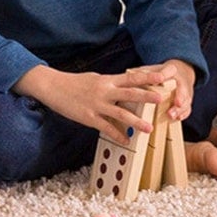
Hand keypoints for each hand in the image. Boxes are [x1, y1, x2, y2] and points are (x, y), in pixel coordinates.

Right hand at [22, 67, 164, 144]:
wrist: (53, 87)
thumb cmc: (75, 83)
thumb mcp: (95, 79)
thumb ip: (111, 84)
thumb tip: (125, 86)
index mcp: (108, 80)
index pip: (132, 77)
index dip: (148, 77)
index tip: (162, 77)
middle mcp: (105, 91)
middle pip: (130, 93)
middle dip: (147, 96)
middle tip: (162, 99)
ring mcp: (97, 105)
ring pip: (121, 113)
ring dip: (136, 121)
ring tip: (149, 128)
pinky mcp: (89, 117)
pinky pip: (106, 127)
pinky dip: (117, 134)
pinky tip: (126, 140)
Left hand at [118, 58, 194, 125]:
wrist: (181, 74)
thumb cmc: (162, 73)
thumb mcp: (153, 69)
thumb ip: (142, 73)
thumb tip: (127, 74)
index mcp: (171, 70)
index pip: (170, 70)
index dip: (165, 74)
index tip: (161, 78)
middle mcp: (180, 81)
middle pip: (182, 88)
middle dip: (180, 96)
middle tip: (176, 103)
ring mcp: (185, 92)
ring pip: (186, 101)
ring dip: (180, 109)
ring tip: (171, 115)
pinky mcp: (186, 102)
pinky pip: (188, 109)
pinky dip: (183, 114)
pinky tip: (177, 119)